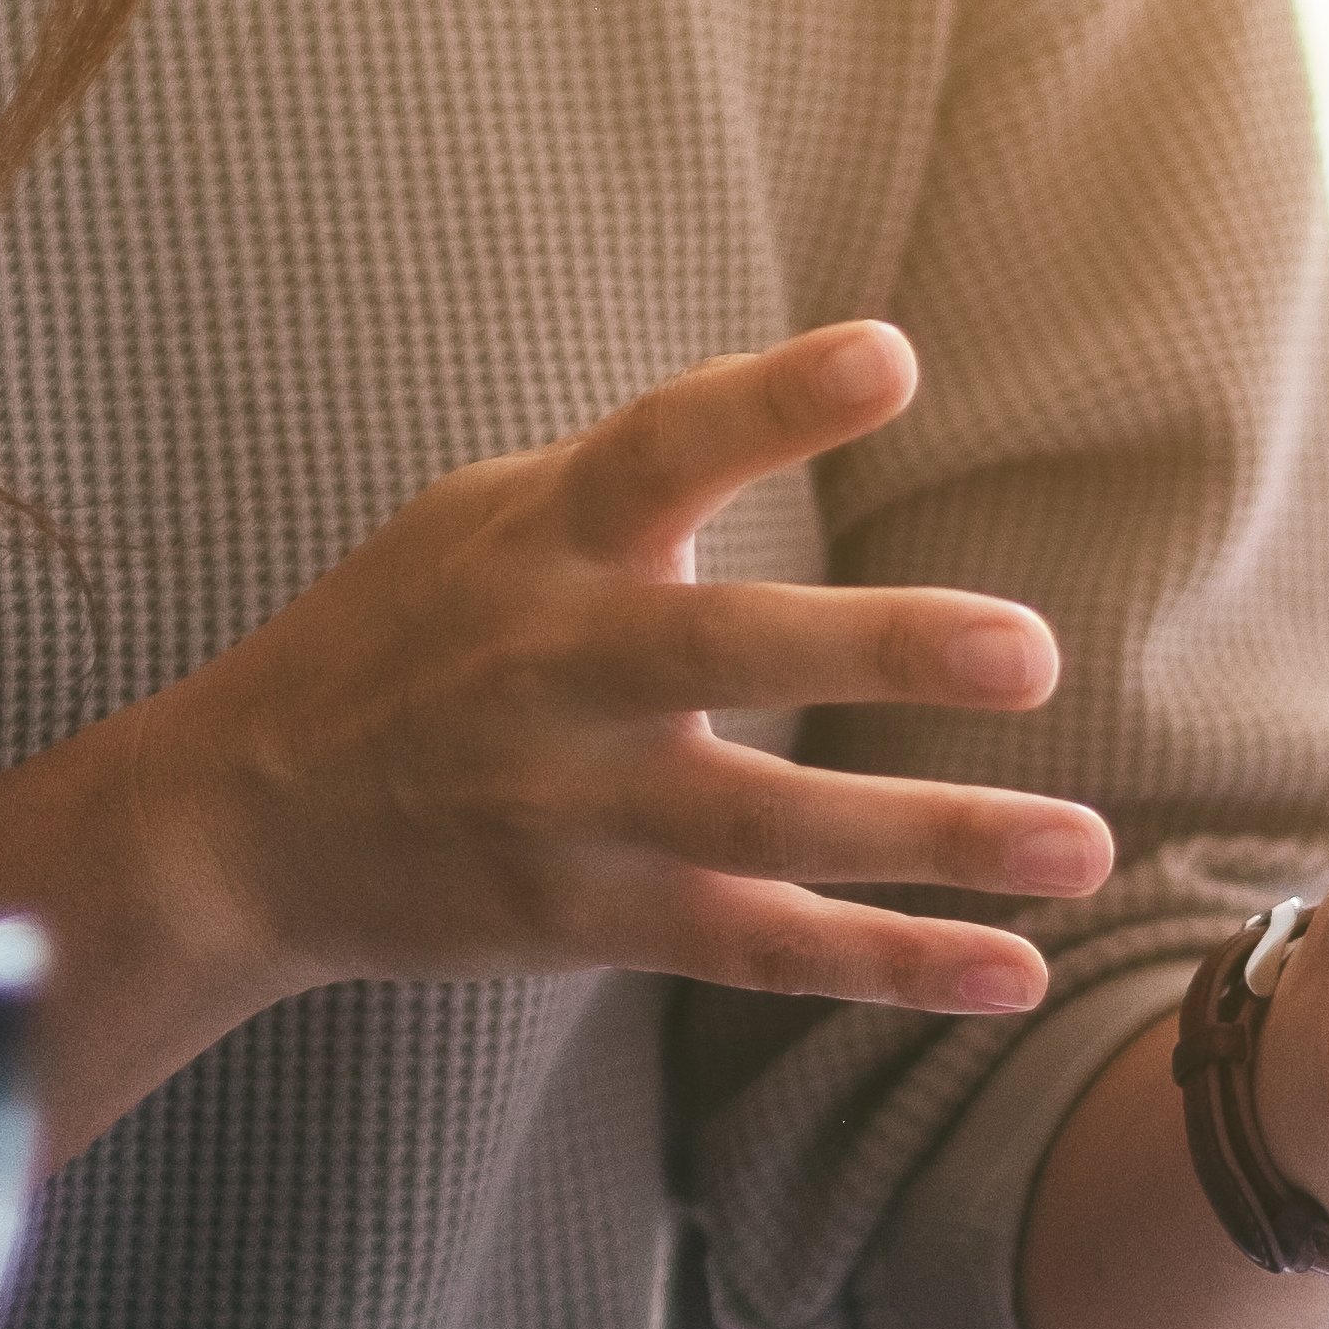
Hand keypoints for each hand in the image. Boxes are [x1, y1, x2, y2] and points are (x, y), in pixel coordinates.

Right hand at [0, 323, 1112, 1023]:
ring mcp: (573, 804)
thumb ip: (633, 478)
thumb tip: (801, 390)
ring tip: (1087, 847)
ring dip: (934, 838)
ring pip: (770, 825)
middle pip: (725, 650)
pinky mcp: (588, 917)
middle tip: (1028, 651)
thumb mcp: (484, 517)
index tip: (889, 357)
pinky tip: (1013, 972)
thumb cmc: (399, 639)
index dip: (769, 401)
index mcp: (542, 538)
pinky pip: (760, 945)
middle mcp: (558, 667)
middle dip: (875, 649)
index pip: (659, 448)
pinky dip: (887, 963)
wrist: (242, 822)